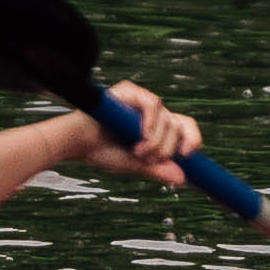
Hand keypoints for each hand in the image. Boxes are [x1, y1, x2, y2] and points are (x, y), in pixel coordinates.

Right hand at [78, 82, 200, 174]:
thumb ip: (157, 169)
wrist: (76, 143)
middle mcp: (152, 112)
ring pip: (167, 118)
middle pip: (179, 124)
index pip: (185, 128)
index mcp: (156, 128)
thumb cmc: (102, 152)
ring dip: (156, 142)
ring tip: (136, 152)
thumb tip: (182, 178)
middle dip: (168, 148)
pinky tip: (140, 135)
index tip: (187, 154)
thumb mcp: (135, 164)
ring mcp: (142, 100)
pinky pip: (153, 104)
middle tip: (149, 159)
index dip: (193, 139)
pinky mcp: (131, 91)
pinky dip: (151, 122)